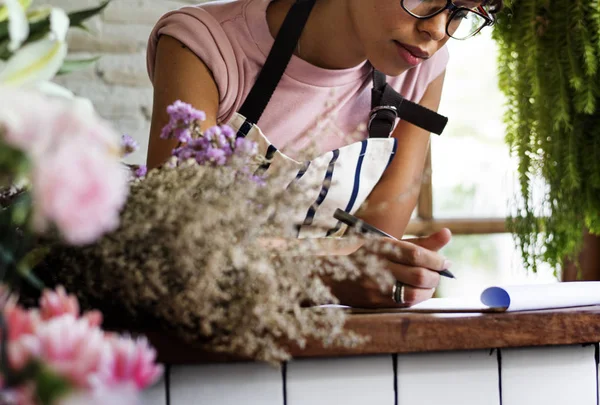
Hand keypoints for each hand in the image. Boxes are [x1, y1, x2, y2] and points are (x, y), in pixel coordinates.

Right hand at [324, 228, 451, 307]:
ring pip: (415, 293)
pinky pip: (405, 304)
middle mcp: (377, 266)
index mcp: (380, 246)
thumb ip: (420, 242)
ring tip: (429, 283)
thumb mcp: (389, 243)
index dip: (436, 259)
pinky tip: (417, 291)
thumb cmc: (366, 255)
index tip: (445, 262)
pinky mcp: (375, 303)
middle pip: (418, 275)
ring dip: (429, 290)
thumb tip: (448, 234)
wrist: (331, 274)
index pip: (415, 253)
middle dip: (435, 276)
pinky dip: (417, 297)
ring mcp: (376, 287)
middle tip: (438, 273)